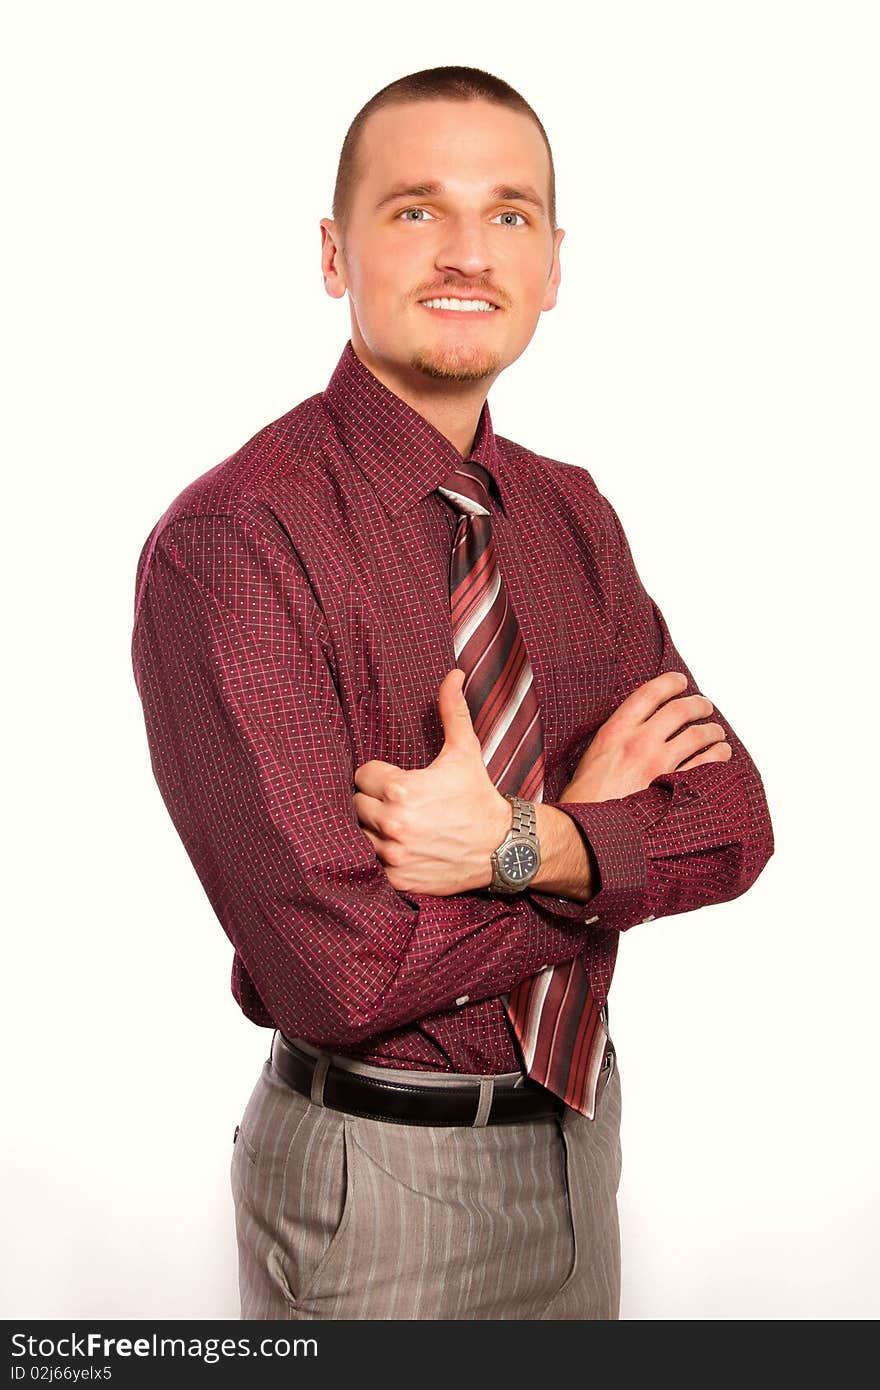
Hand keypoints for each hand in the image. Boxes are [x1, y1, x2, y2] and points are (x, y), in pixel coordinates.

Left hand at [352, 668, 510, 893]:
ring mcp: (394, 854)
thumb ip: (452, 711)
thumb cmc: (478, 796)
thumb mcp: (465, 752)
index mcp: (401, 789)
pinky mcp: (398, 878)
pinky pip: (370, 865)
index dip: (378, 776)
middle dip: (373, 802)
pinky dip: (380, 858)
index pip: (361, 776)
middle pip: (355, 805)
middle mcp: (393, 823)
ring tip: (398, 825)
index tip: (396, 782)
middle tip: (398, 803)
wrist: (503, 847)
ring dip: (373, 830)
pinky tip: (401, 848)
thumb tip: (452, 674)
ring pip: (359, 835)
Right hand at [560, 671, 731, 802]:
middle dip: (698, 704)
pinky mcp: (671, 787)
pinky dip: (717, 757)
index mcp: (616, 731)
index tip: (680, 681)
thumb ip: (617, 737)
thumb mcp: (593, 754)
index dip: (670, 682)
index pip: (650, 693)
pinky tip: (721, 755)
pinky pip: (704, 765)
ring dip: (712, 731)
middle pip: (679, 710)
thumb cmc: (585, 797)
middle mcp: (639, 742)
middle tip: (704, 706)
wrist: (584, 830)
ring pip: (697, 735)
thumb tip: (639, 725)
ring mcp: (658, 765)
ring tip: (716, 733)